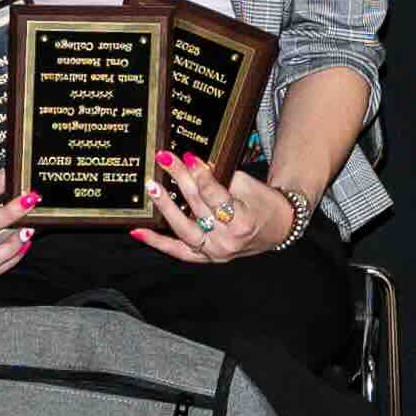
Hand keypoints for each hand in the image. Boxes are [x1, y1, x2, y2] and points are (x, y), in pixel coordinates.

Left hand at [138, 150, 298, 264]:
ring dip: (166, 207)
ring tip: (152, 187)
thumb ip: (221, 177)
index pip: (215, 195)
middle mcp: (227, 241)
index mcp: (243, 221)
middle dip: (181, 179)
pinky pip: (178, 252)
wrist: (278, 229)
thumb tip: (193, 166)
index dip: (200, 174)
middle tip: (165, 159)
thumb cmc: (265, 204)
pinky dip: (157, 242)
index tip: (187, 156)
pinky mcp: (206, 258)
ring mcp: (215, 253)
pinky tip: (137, 231)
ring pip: (184, 230)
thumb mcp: (250, 185)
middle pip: (198, 207)